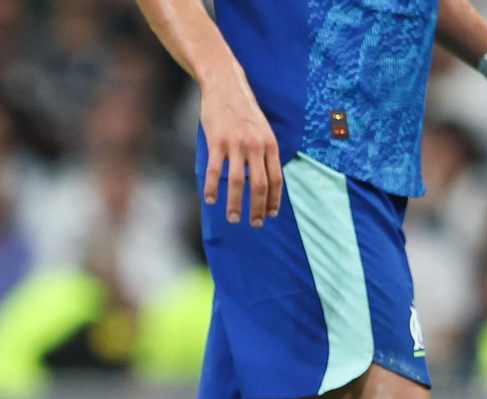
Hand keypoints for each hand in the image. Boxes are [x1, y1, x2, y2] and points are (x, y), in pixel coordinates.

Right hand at [199, 68, 282, 226]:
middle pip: (259, 185)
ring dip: (235, 204)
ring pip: (237, 182)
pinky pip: (214, 171)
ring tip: (233, 218)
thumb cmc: (242, 111)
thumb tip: (264, 179)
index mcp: (270, 144)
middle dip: (257, 208)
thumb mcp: (261, 130)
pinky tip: (210, 200)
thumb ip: (264, 152)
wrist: (225, 86)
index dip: (274, 200)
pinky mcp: (217, 141)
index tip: (271, 215)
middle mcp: (255, 145)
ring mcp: (236, 144)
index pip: (276, 179)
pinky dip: (212, 188)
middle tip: (254, 224)